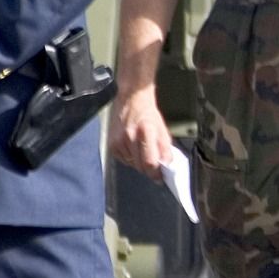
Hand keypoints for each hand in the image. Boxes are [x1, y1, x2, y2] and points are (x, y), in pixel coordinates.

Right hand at [107, 90, 198, 216]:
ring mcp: (118, 141)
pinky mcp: (111, 144)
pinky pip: (123, 160)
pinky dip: (130, 158)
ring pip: (132, 164)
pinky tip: (133, 147)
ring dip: (139, 162)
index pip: (150, 162)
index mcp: (145, 132)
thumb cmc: (148, 113)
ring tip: (142, 148)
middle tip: (154, 164)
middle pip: (140, 166)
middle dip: (149, 169)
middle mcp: (129, 137)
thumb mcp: (162, 130)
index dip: (156, 173)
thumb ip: (165, 149)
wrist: (131, 99)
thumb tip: (166, 166)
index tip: (160, 178)